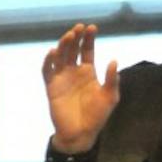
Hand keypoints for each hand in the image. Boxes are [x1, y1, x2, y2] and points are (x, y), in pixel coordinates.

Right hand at [42, 24, 119, 151]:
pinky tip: (53, 52)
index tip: (92, 27)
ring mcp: (61, 78)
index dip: (88, 39)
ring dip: (63, 45)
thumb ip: (111, 80)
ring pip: (60, 56)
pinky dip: (49, 61)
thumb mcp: (109, 97)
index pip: (87, 50)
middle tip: (79, 27)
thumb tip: (113, 60)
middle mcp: (73, 71)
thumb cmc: (97, 116)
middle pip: (72, 49)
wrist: (81, 133)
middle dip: (75, 38)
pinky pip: (47, 71)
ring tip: (69, 36)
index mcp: (88, 72)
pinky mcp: (51, 87)